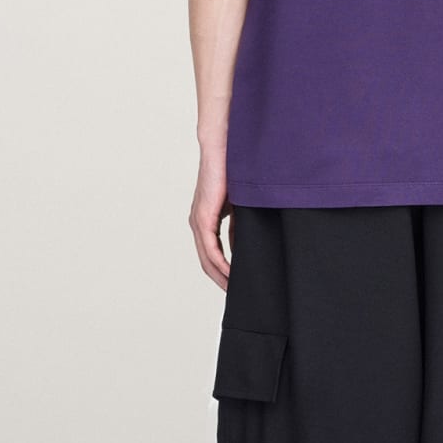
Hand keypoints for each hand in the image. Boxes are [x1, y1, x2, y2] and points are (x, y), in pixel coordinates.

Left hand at [190, 149, 232, 289]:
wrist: (225, 145)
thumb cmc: (234, 169)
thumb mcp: (241, 206)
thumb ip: (240, 226)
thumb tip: (245, 248)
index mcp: (206, 220)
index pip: (212, 254)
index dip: (224, 273)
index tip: (238, 286)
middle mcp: (198, 223)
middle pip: (207, 263)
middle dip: (223, 281)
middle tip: (239, 297)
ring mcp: (198, 221)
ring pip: (207, 260)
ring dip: (221, 277)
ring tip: (237, 291)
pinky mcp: (203, 217)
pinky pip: (211, 249)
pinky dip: (222, 265)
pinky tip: (233, 276)